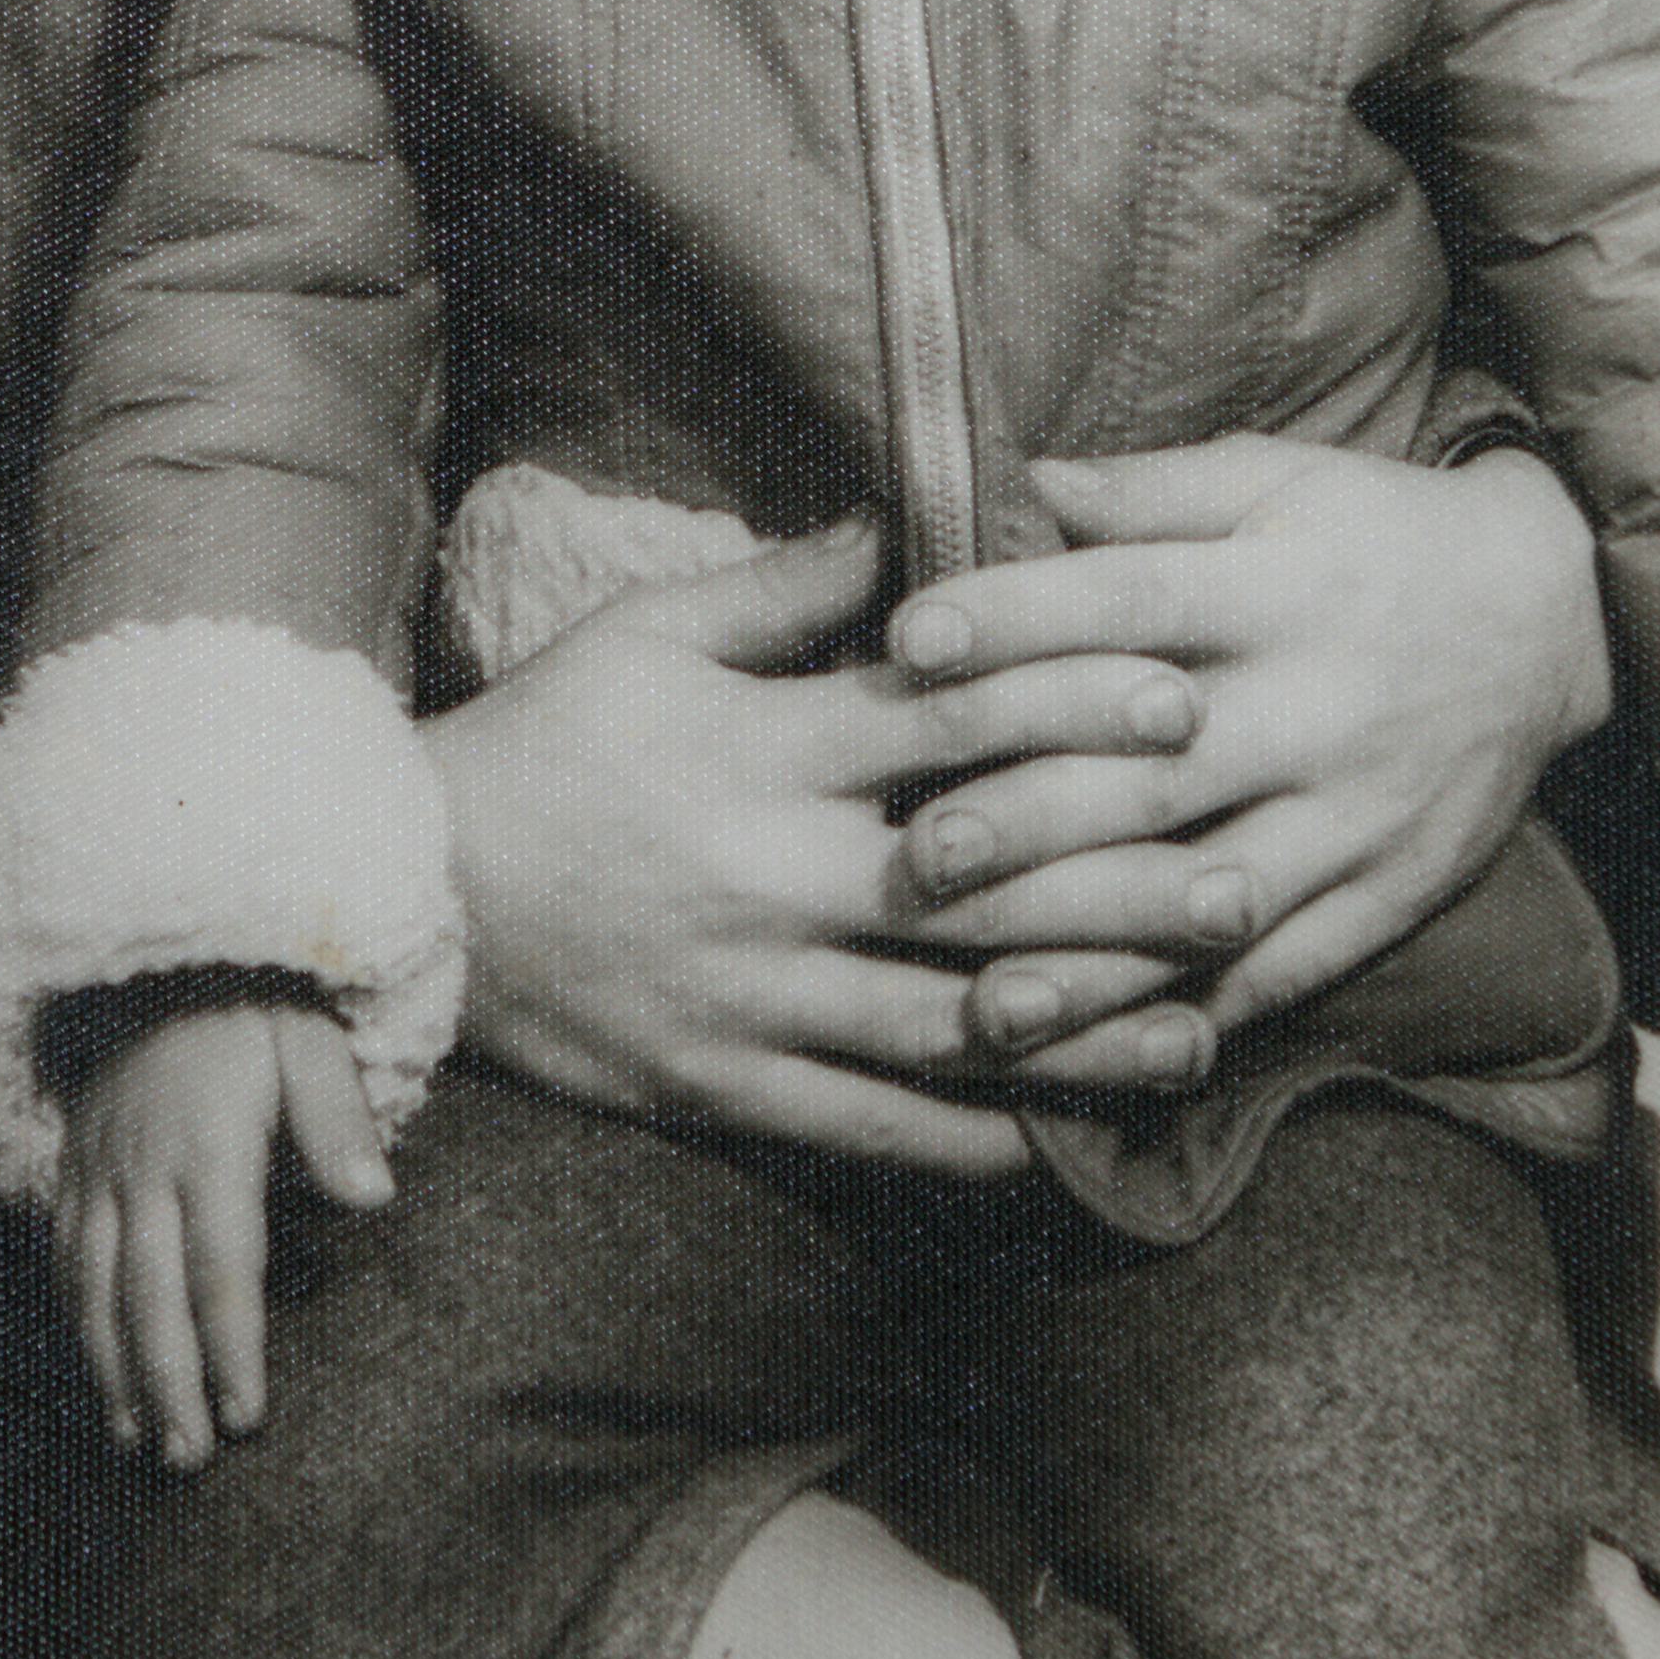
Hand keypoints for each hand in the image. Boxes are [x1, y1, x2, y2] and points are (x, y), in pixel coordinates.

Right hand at [53, 999, 392, 1466]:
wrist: (158, 957)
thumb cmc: (250, 1007)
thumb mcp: (308, 1039)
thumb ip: (337, 1117)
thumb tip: (373, 1199)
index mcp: (209, 1144)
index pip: (221, 1266)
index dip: (232, 1346)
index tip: (246, 1416)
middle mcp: (143, 1168)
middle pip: (151, 1296)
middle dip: (169, 1385)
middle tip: (188, 1461)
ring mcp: (99, 1172)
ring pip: (97, 1290)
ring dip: (115, 1372)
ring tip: (136, 1443)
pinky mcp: (71, 1169)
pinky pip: (65, 1259)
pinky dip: (76, 1324)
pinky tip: (95, 1371)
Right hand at [423, 520, 1218, 1168]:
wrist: (415, 897)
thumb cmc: (542, 740)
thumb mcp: (644, 633)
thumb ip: (781, 589)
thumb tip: (899, 521)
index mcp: (762, 752)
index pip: (948, 723)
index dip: (1071, 707)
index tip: (1178, 696)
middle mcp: (775, 879)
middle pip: (980, 883)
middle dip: (1120, 880)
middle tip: (1244, 872)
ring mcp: (756, 997)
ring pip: (949, 1021)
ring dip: (1085, 1027)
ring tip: (1202, 1024)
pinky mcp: (730, 1088)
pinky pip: (870, 1126)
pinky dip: (971, 1136)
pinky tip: (1065, 1138)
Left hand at [883, 439, 1610, 1049]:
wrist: (1548, 623)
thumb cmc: (1375, 535)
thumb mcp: (1278, 481)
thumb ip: (1151, 489)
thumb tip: (1026, 480)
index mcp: (1274, 588)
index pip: (1124, 603)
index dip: (1014, 619)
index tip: (909, 641)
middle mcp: (1312, 706)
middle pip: (1154, 771)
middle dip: (1029, 818)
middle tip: (914, 854)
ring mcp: (1352, 813)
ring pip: (1208, 894)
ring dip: (1093, 951)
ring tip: (983, 998)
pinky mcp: (1385, 891)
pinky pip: (1283, 967)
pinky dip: (1193, 1012)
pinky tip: (1103, 1049)